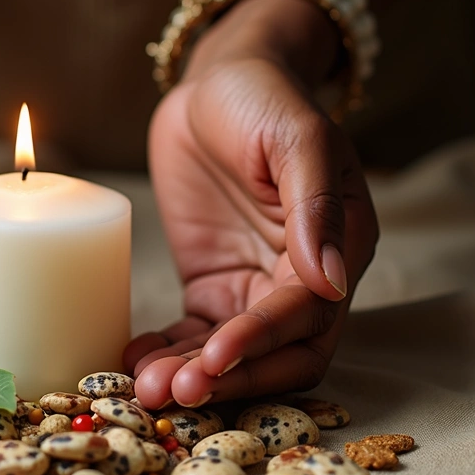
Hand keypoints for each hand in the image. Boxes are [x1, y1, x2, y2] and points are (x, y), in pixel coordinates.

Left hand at [127, 0, 378, 407]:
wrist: (218, 82)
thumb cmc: (264, 99)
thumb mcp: (296, 138)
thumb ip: (313, 205)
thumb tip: (330, 282)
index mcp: (340, 247)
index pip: (307, 316)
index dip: (261, 341)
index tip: (216, 356)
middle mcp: (302, 280)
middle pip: (277, 355)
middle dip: (229, 379)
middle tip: (176, 392)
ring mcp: (254, 288)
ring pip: (232, 355)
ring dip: (192, 376)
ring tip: (146, 388)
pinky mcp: (213, 287)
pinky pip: (193, 336)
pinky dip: (168, 355)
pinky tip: (134, 361)